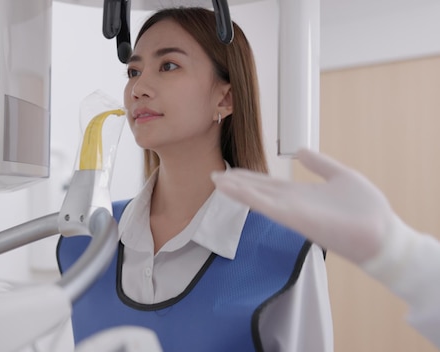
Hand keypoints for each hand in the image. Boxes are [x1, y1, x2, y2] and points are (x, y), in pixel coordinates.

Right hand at [212, 148, 393, 263]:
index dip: (249, 177)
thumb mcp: (340, 175)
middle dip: (237, 184)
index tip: (230, 171)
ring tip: (216, 180)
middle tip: (214, 176)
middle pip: (258, 190)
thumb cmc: (366, 209)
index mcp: (301, 194)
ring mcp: (291, 212)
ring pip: (258, 198)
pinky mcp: (294, 219)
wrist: (382, 234)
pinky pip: (267, 206)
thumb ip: (319, 164)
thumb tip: (299, 150)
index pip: (269, 184)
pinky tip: (233, 189)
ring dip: (237, 189)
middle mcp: (292, 204)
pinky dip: (248, 197)